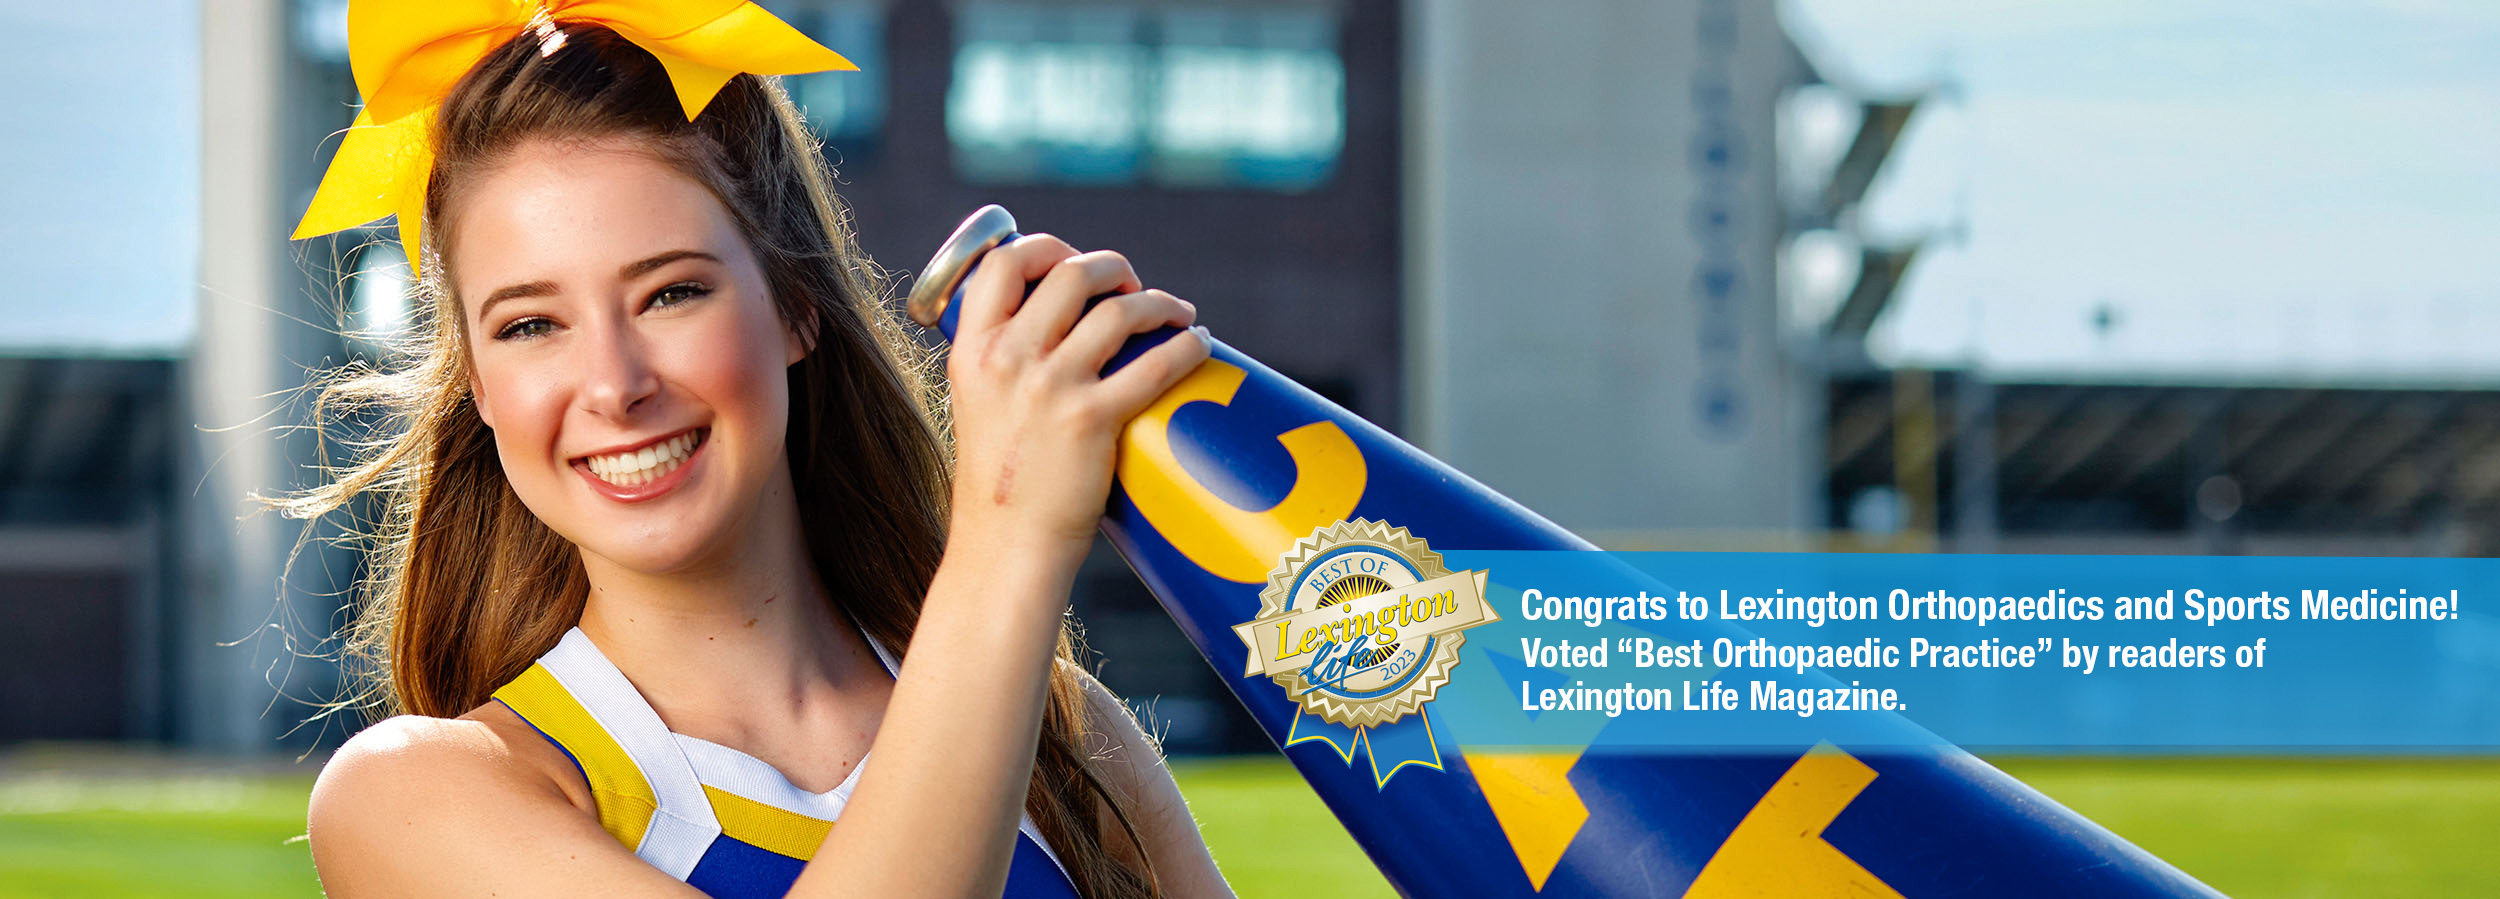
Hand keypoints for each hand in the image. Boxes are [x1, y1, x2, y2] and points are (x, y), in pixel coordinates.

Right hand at [942, 234, 1211, 566]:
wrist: (1005, 547)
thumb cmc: (1001, 482)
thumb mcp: (978, 405)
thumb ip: (1004, 363)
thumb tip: (1056, 328)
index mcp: (971, 350)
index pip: (1002, 262)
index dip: (1046, 246)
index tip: (1073, 260)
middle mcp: (1006, 359)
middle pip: (1070, 273)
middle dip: (1112, 268)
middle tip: (1132, 287)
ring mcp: (1049, 387)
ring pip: (1118, 310)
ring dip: (1158, 302)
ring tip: (1177, 313)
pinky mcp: (1091, 419)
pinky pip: (1155, 363)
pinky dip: (1186, 345)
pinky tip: (1198, 343)